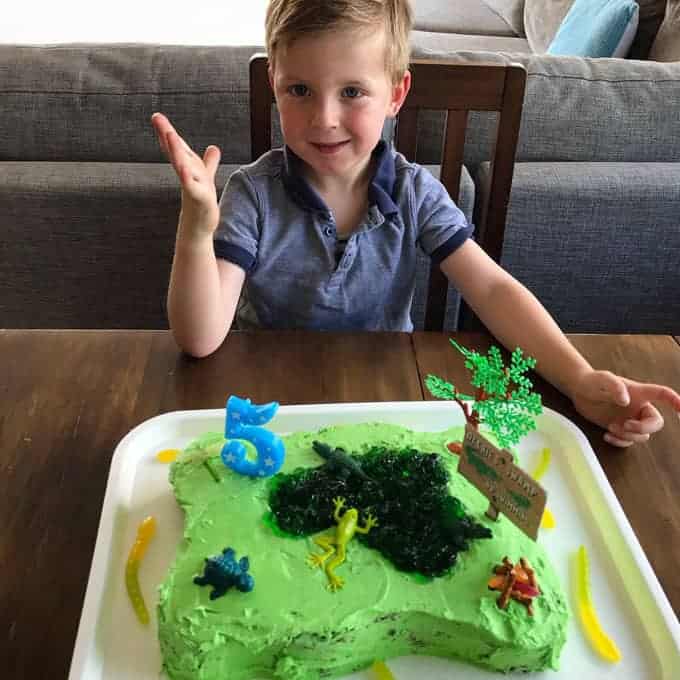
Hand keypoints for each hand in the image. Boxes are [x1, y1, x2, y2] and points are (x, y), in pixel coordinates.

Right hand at [151, 112, 220, 236]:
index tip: (157, 116)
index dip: (168, 132)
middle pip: (177, 152)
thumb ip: (209, 162)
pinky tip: (184, 167)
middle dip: (167, 135)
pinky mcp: (197, 198)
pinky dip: (187, 176)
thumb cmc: (201, 202)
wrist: (200, 226)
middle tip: (156, 118)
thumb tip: (213, 147)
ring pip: (182, 165)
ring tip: (169, 134)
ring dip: (175, 150)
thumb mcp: (206, 177)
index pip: (177, 147)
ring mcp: (190, 185)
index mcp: (188, 167)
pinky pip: (190, 185)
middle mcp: (186, 174)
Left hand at [571, 370, 679, 446]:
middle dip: (643, 428)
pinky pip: (628, 441)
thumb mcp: (603, 379)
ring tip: (611, 427)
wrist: (579, 391)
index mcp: (639, 393)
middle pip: (656, 423)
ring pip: (643, 435)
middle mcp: (638, 407)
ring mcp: (630, 419)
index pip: (662, 394)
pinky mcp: (620, 429)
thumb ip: (615, 386)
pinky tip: (607, 435)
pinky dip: (620, 442)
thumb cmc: (593, 381)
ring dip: (629, 435)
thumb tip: (626, 401)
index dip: (675, 401)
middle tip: (626, 425)